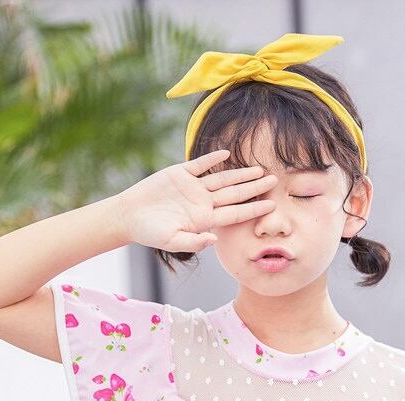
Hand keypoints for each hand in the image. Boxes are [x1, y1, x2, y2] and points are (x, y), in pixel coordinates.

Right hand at [114, 149, 277, 252]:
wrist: (129, 216)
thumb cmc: (150, 233)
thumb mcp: (171, 241)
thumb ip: (193, 242)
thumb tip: (214, 238)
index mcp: (204, 219)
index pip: (235, 213)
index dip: (253, 209)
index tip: (272, 206)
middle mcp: (203, 203)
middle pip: (234, 194)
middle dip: (255, 189)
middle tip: (275, 182)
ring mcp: (193, 188)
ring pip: (222, 179)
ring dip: (241, 174)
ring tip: (259, 170)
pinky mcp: (180, 174)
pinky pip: (199, 165)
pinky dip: (212, 159)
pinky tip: (226, 154)